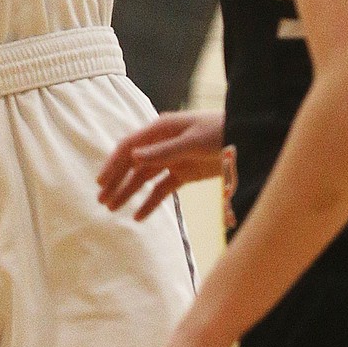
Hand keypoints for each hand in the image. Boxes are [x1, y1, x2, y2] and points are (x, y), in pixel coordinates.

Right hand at [97, 109, 225, 218]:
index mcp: (160, 129)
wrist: (245, 138)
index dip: (114, 164)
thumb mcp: (193, 142)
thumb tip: (133, 156)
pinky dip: (150, 202)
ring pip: (144, 178)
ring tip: (112, 209)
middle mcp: (161, 144)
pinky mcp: (184, 173)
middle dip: (116, 181)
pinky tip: (138, 216)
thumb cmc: (220, 132)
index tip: (101, 182)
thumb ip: (164, 151)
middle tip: (102, 200)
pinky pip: (162, 189)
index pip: (129, 147)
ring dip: (128, 192)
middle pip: (133, 164)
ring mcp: (172, 159)